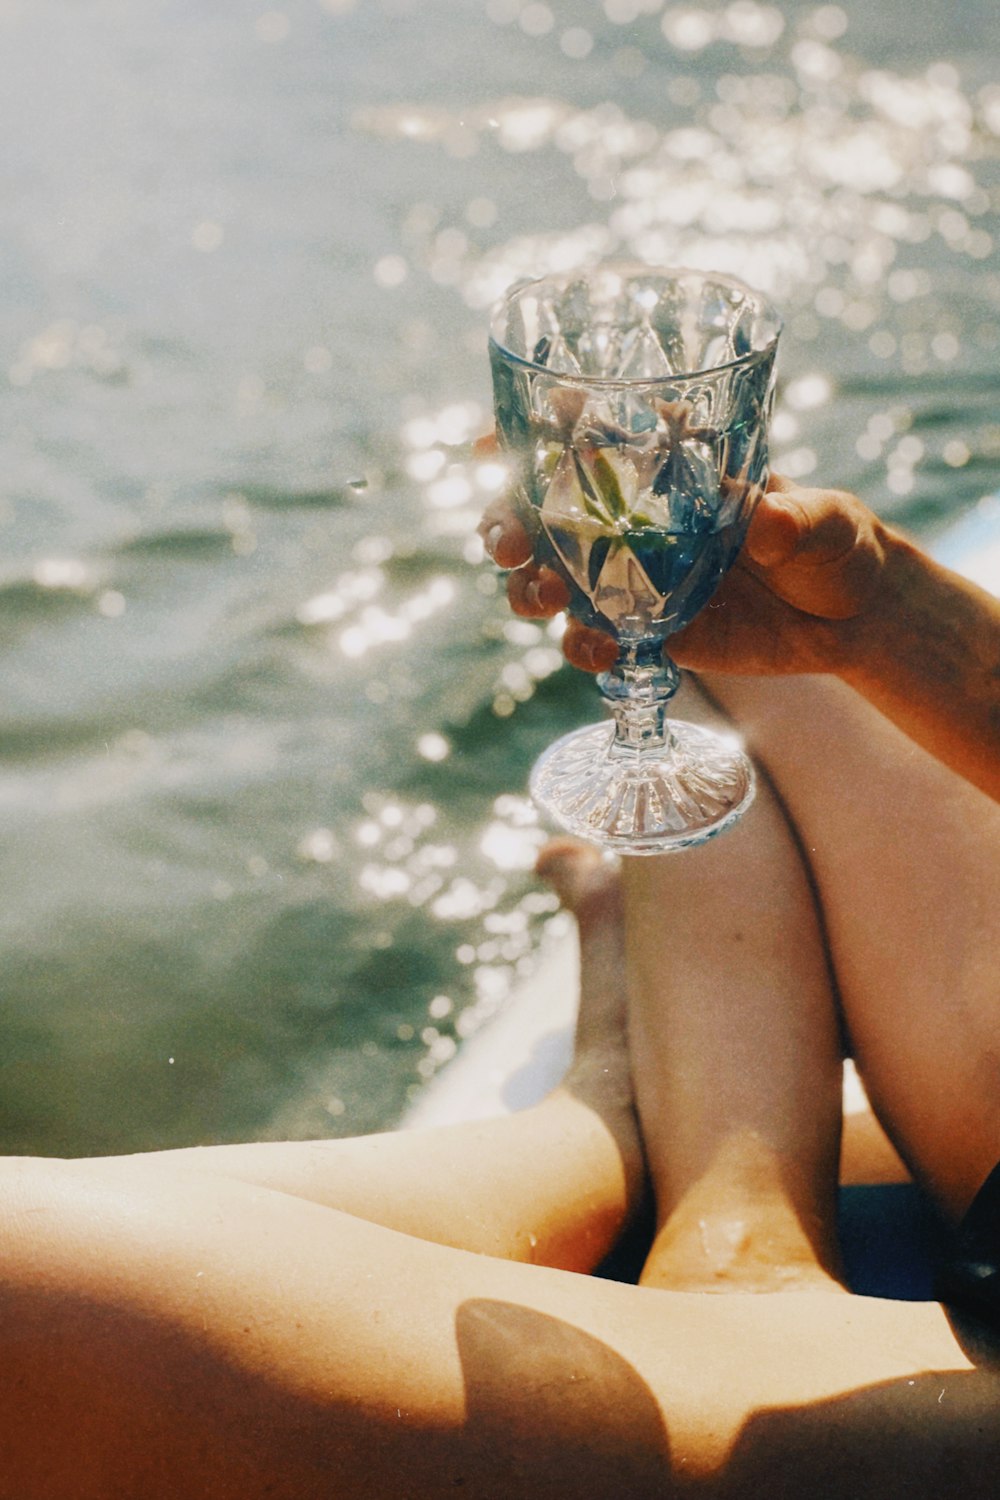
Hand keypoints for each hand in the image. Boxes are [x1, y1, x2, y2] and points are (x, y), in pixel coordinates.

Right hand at [478, 473, 891, 677]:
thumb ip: (793, 519)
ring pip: (549, 578)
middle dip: (505, 525)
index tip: (489, 442)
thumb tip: (768, 522)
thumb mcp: (824, 518)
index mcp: (663, 467)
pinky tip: (599, 651)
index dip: (525, 436)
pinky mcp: (644, 630)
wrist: (847, 617)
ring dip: (529, 589)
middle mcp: (630, 519)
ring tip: (544, 601)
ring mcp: (630, 578)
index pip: (581, 438)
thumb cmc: (832, 540)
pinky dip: (582, 646)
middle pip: (538, 514)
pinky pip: (591, 638)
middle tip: (510, 545)